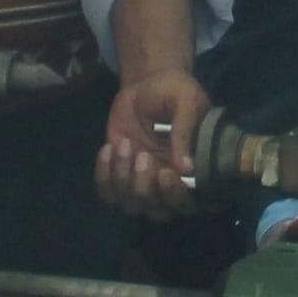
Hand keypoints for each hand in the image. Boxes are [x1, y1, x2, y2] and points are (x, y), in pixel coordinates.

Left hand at [99, 64, 213, 219]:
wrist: (147, 84)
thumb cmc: (174, 91)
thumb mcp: (186, 102)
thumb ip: (185, 133)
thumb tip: (186, 168)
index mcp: (193, 173)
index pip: (188, 205)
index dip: (175, 197)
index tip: (165, 173)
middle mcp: (168, 185)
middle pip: (157, 213)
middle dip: (145, 188)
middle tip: (143, 155)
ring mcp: (142, 182)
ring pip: (131, 205)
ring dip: (123, 178)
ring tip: (124, 144)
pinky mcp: (118, 175)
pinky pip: (108, 193)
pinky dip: (104, 175)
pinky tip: (108, 148)